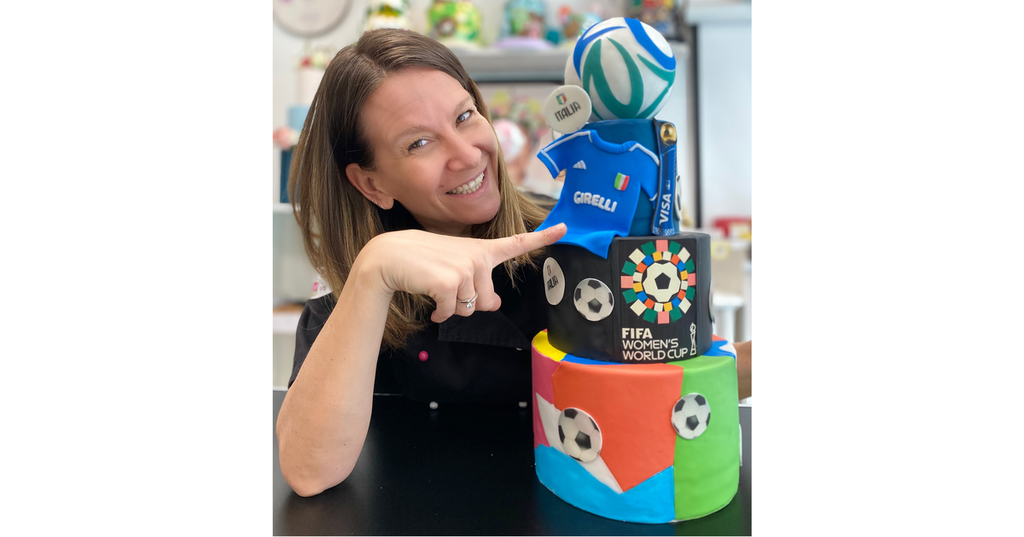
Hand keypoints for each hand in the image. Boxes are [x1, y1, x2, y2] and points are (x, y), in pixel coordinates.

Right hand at [358, 223, 566, 322]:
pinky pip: (452, 312)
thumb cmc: (421, 261)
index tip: (564, 228)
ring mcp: (464, 268)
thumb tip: (493, 304)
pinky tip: (429, 301)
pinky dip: (440, 313)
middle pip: (487, 300)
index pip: (516, 243)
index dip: (542, 238)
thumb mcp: (454, 267)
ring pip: (469, 309)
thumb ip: (477, 283)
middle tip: (449, 289)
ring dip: (451, 308)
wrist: (389, 257)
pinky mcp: (450, 282)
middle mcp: (476, 256)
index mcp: (479, 249)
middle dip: (470, 304)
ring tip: (435, 289)